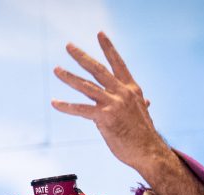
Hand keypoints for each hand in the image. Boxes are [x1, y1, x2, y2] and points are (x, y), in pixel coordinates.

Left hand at [52, 32, 169, 174]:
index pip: (118, 63)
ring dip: (69, 77)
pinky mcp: (104, 117)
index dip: (108, 48)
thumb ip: (139, 104)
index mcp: (131, 89)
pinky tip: (54, 103)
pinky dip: (66, 106)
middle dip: (81, 57)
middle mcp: (122, 92)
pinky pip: (81, 109)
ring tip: (56, 69)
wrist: (149, 151)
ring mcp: (113, 103)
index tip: (100, 34)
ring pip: (86, 86)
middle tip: (68, 46)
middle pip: (98, 70)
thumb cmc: (144, 135)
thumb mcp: (142, 114)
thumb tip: (146, 102)